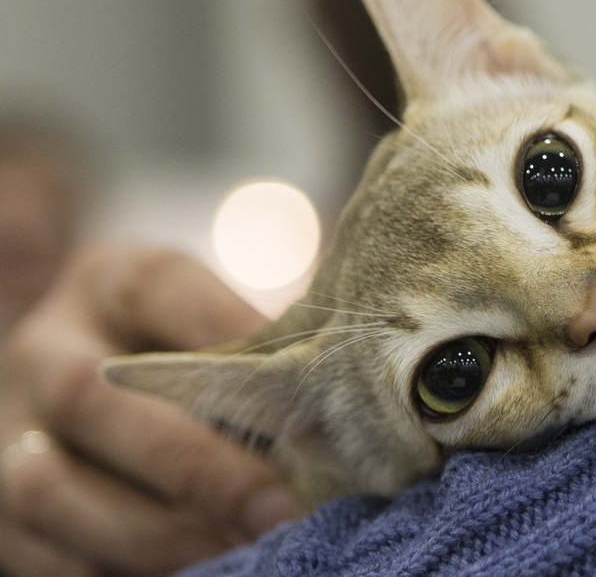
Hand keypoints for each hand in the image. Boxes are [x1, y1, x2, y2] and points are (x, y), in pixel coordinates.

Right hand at [0, 245, 298, 575]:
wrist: (82, 378)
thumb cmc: (175, 345)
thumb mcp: (206, 318)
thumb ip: (251, 346)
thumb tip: (328, 403)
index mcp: (109, 282)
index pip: (160, 288)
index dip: (228, 334)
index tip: (300, 386)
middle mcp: (44, 349)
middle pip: (89, 398)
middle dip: (191, 463)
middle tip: (275, 506)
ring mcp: (10, 428)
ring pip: (46, 486)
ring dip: (148, 531)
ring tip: (233, 550)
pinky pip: (35, 551)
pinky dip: (113, 568)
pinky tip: (189, 570)